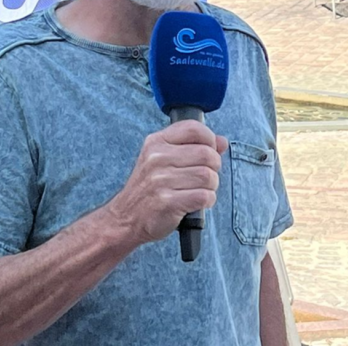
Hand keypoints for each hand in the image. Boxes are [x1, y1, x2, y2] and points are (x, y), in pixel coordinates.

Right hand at [107, 121, 228, 245]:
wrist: (125, 218)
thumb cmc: (149, 188)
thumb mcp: (163, 160)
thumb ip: (193, 147)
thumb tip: (222, 142)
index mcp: (156, 142)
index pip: (194, 128)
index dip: (210, 139)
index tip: (209, 151)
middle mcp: (157, 158)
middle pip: (207, 154)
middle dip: (214, 167)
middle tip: (205, 177)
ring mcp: (160, 180)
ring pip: (208, 176)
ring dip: (211, 186)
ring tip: (199, 190)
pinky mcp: (167, 202)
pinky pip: (204, 196)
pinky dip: (208, 201)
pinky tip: (197, 203)